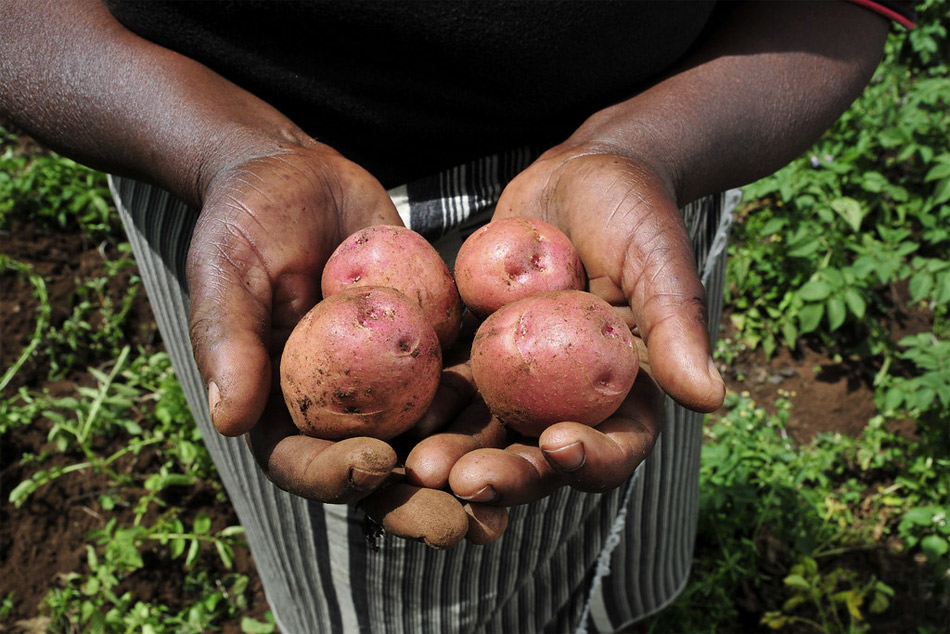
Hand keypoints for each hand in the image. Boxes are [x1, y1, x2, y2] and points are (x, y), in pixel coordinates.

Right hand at [185, 139, 503, 547]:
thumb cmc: (246, 218)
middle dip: (419, 501)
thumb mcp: (225, 268)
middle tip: (462, 523)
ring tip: (515, 488)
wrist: (299, 174)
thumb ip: (227, 339)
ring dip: (470, 467)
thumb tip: (228, 421)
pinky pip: (463, 378)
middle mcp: (339, 405)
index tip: (379, 464)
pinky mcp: (430, 346)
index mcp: (279, 406)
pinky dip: (495, 403)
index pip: (305, 461)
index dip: (339, 475)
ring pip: (430, 436)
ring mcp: (388, 380)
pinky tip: (538, 421)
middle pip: (377, 470)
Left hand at [406, 144, 723, 506]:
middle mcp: (572, 398)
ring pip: (488, 430)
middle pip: (541, 454)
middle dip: (505, 474)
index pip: (617, 445)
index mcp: (628, 391)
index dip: (590, 459)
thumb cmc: (635, 213)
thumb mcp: (660, 263)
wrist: (580, 173)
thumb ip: (677, 329)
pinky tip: (396, 414)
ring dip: (455, 452)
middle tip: (464, 482)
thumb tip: (711, 399)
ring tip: (419, 464)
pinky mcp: (480, 352)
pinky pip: (452, 384)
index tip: (557, 444)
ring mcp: (522, 380)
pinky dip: (429, 402)